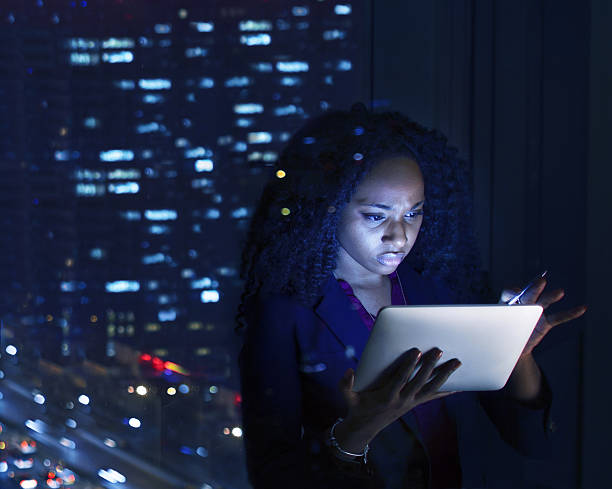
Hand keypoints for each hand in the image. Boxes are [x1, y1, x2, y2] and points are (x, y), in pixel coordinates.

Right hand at [334, 348, 460, 451]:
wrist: (365, 429)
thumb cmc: (356, 408)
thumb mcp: (348, 397)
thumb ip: (346, 384)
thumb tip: (349, 370)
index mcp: (387, 396)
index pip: (401, 378)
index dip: (410, 365)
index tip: (417, 351)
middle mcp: (403, 400)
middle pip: (420, 381)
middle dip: (430, 366)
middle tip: (439, 350)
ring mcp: (411, 403)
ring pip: (431, 388)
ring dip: (444, 375)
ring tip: (457, 362)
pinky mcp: (415, 404)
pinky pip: (433, 397)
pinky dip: (446, 391)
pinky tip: (459, 385)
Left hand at [500, 276, 586, 357]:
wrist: (510, 347)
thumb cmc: (500, 332)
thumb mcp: (495, 327)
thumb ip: (498, 321)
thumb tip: (508, 311)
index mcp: (507, 302)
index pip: (508, 293)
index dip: (511, 292)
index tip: (516, 293)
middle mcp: (522, 304)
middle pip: (528, 295)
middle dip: (534, 289)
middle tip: (541, 281)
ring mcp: (535, 312)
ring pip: (543, 303)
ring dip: (551, 297)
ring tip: (560, 292)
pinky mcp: (545, 322)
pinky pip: (558, 317)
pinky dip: (570, 313)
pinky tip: (581, 308)